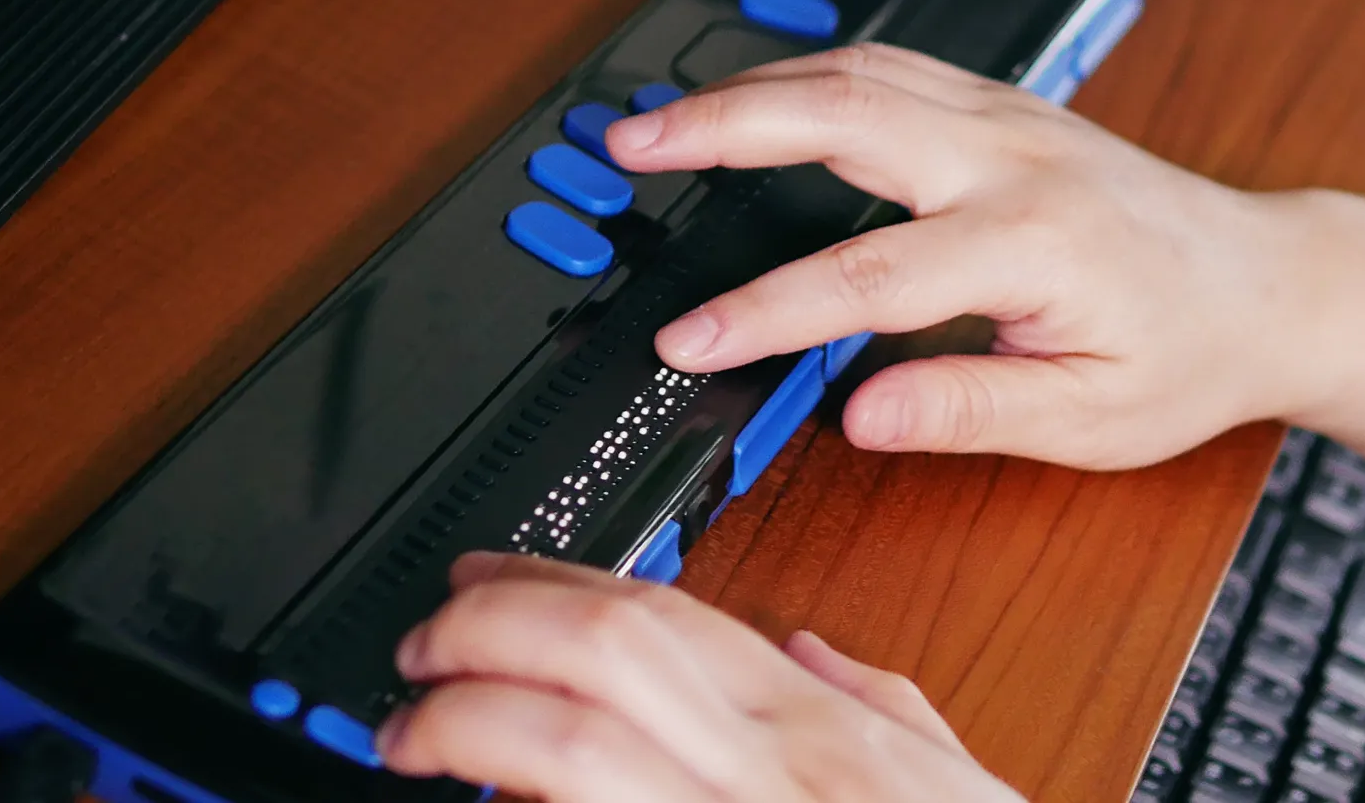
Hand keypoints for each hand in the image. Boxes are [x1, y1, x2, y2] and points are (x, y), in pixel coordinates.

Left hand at [376, 553, 1025, 802]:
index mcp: (817, 734)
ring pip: (577, 746)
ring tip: (414, 730)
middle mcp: (767, 776)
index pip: (665, 615)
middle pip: (606, 651)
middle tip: (424, 646)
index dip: (551, 585)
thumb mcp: (951, 781)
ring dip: (468, 721)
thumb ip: (878, 705)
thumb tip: (807, 650)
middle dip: (488, 628)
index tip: (483, 585)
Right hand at [608, 43, 1319, 469]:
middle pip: (844, 117)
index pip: (867, 277)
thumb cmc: (1189, 353)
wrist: (1265, 285)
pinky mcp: (1005, 110)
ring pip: (860, 73)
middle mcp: (1014, 161)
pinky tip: (758, 96)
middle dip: (722, 128)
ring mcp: (1010, 120)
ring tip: (660, 120)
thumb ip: (972, 410)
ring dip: (752, 88)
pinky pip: (891, 69)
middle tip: (629, 148)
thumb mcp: (1093, 418)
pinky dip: (809, 76)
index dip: (764, 313)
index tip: (689, 339)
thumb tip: (864, 415)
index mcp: (1033, 243)